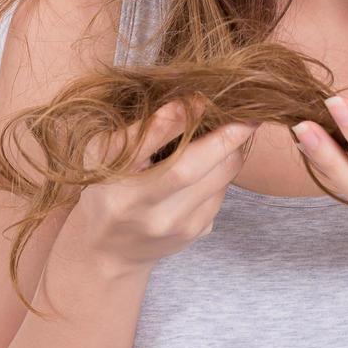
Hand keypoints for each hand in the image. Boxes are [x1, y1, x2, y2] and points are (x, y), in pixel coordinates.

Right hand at [74, 98, 258, 273]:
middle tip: (244, 112)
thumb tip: (188, 103)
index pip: (148, 144)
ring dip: (229, 151)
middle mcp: (147, 211)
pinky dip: (222, 171)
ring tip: (227, 132)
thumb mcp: (103, 155)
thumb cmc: (106, 189)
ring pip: (218, 178)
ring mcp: (176, 226)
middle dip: (224, 136)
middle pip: (191, 167)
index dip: (177, 119)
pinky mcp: (196, 232)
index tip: (199, 97)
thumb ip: (141, 131)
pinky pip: (221, 192)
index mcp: (116, 184)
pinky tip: (211, 162)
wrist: (110, 250)